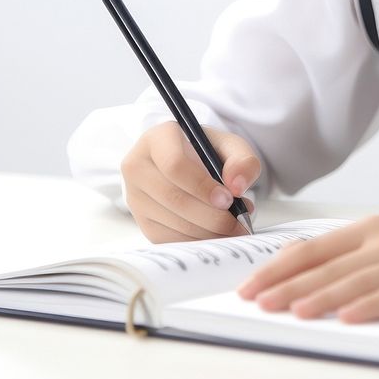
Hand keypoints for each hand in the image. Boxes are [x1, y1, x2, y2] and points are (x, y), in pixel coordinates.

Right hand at [121, 120, 258, 242]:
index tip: (229, 198)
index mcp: (157, 138)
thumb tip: (237, 185)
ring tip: (233, 229)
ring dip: (206, 231)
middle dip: (209, 215)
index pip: (174, 165)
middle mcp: (138, 166)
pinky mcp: (141, 221)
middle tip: (237, 222)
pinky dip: (196, 240)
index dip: (202, 185)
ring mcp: (135, 196)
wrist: (192, 164)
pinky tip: (217, 235)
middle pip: (172, 197)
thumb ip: (243, 160)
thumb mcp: (231, 146)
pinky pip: (168, 238)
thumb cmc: (210, 152)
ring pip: (170, 221)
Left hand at [237, 213, 378, 322]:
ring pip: (354, 280)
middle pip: (327, 265)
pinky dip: (370, 306)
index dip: (278, 267)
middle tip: (256, 303)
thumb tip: (299, 263)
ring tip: (292, 313)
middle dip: (288, 286)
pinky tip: (349, 317)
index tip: (249, 285)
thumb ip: (348, 251)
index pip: (313, 247)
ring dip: (321, 297)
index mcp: (370, 228)